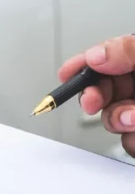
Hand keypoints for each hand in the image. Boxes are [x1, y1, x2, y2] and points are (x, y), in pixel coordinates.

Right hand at [59, 34, 134, 155]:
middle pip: (103, 91)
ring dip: (118, 121)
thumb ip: (128, 50)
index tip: (66, 73)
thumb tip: (96, 56)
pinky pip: (127, 144)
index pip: (105, 60)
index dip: (83, 66)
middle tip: (92, 101)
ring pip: (112, 120)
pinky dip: (133, 142)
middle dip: (94, 97)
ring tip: (134, 118)